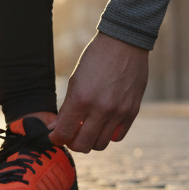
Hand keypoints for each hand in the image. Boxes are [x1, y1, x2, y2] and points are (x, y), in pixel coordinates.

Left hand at [50, 32, 147, 151]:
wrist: (124, 44)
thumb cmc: (96, 58)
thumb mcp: (75, 80)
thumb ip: (67, 107)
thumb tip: (56, 128)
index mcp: (81, 99)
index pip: (64, 134)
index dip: (56, 139)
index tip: (56, 136)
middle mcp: (100, 109)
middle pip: (82, 145)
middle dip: (72, 143)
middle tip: (71, 134)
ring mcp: (118, 112)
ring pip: (100, 145)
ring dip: (91, 140)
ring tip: (88, 129)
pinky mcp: (132, 112)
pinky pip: (117, 137)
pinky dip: (108, 135)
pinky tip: (104, 124)